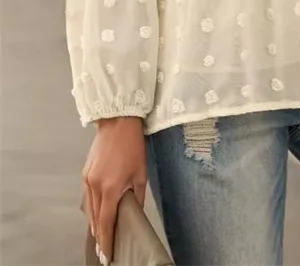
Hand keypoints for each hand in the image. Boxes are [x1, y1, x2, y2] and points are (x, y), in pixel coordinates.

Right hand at [82, 116, 146, 263]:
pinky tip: (97, 213)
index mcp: (110, 188)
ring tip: (101, 236)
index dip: (106, 240)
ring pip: (89, 209)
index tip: (107, 254)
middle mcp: (95, 187)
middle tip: (104, 251)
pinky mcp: (84, 173)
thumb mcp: (140, 173)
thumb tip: (134, 212)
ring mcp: (87, 180)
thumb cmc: (132, 146)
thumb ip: (136, 196)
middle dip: (100, 235)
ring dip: (95, 223)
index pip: (106, 222)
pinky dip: (92, 208)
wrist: (117, 122)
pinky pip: (87, 197)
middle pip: (95, 219)